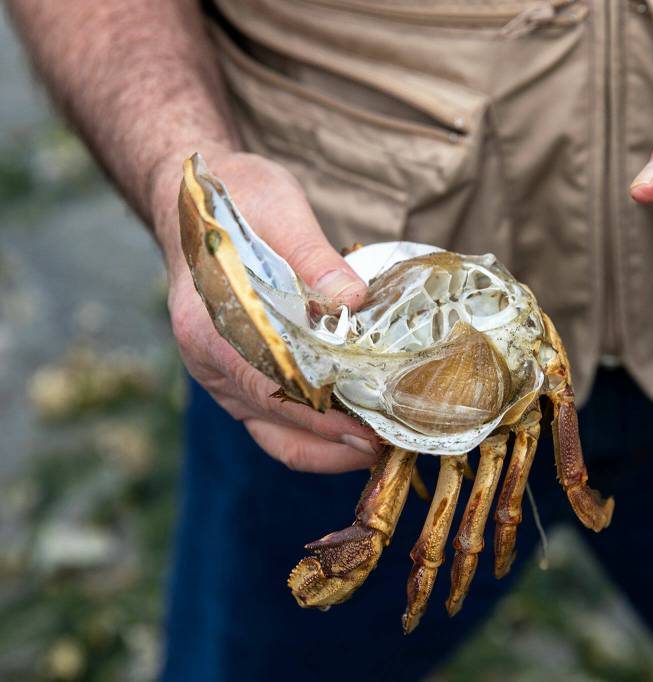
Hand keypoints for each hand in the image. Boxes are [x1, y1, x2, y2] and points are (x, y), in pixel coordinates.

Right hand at [151, 147, 380, 470]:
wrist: (193, 199)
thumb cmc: (235, 202)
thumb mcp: (279, 211)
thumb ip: (313, 257)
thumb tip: (353, 300)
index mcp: (209, 325)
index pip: (270, 388)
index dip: (322, 417)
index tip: (369, 433)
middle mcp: (209, 361)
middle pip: (275, 423)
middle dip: (335, 442)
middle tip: (393, 443)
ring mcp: (219, 376)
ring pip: (274, 434)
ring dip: (328, 448)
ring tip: (382, 445)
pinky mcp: (236, 379)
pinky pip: (274, 422)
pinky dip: (315, 434)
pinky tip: (356, 430)